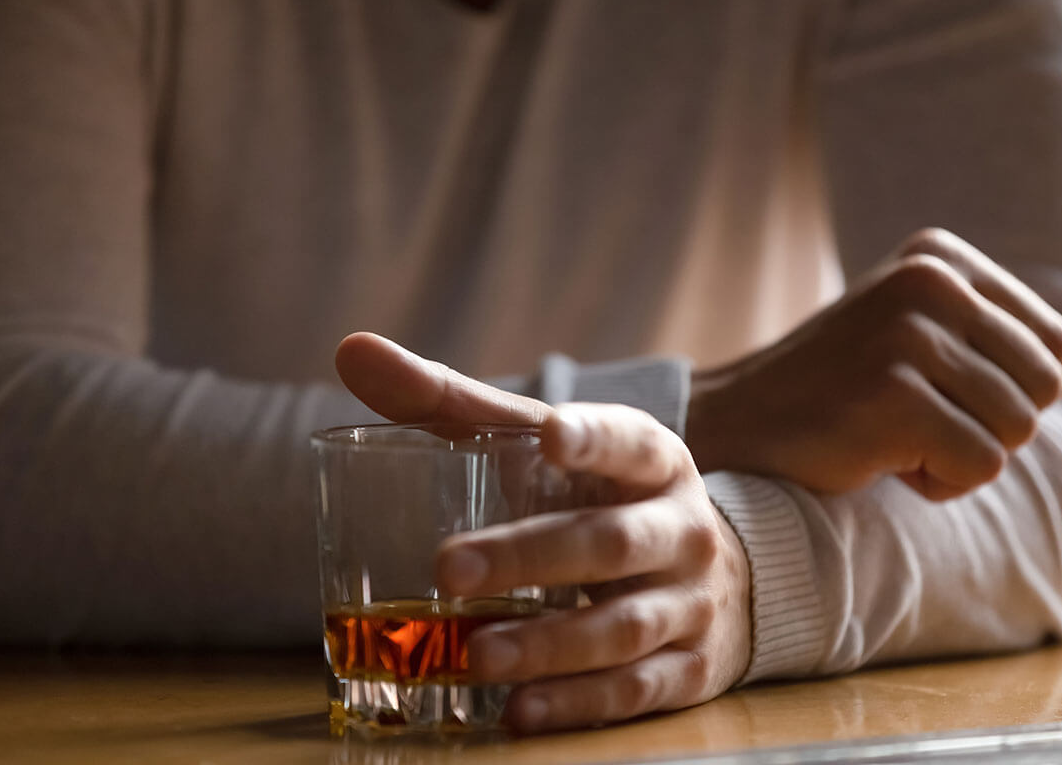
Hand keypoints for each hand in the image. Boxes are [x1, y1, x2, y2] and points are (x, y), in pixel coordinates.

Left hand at [335, 332, 751, 732]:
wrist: (711, 576)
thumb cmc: (595, 494)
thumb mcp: (543, 447)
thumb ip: (451, 403)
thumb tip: (351, 352)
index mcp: (650, 460)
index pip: (628, 441)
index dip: (595, 438)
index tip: (552, 436)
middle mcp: (681, 528)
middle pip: (611, 541)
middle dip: (530, 556)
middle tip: (448, 569)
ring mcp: (691, 603)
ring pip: (623, 627)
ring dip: (548, 645)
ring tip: (474, 655)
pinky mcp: (690, 669)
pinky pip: (636, 690)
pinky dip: (577, 704)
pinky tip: (517, 710)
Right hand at [686, 227, 1061, 499]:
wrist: (737, 425)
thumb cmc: (839, 393)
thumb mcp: (933, 354)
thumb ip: (1020, 351)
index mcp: (939, 259)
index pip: (1055, 345)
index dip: (1000, 390)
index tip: (923, 388)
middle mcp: (927, 283)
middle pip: (1047, 387)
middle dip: (988, 425)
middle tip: (906, 419)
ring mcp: (907, 336)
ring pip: (1020, 430)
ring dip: (961, 456)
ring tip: (888, 436)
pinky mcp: (892, 395)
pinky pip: (981, 466)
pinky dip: (936, 482)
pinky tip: (876, 459)